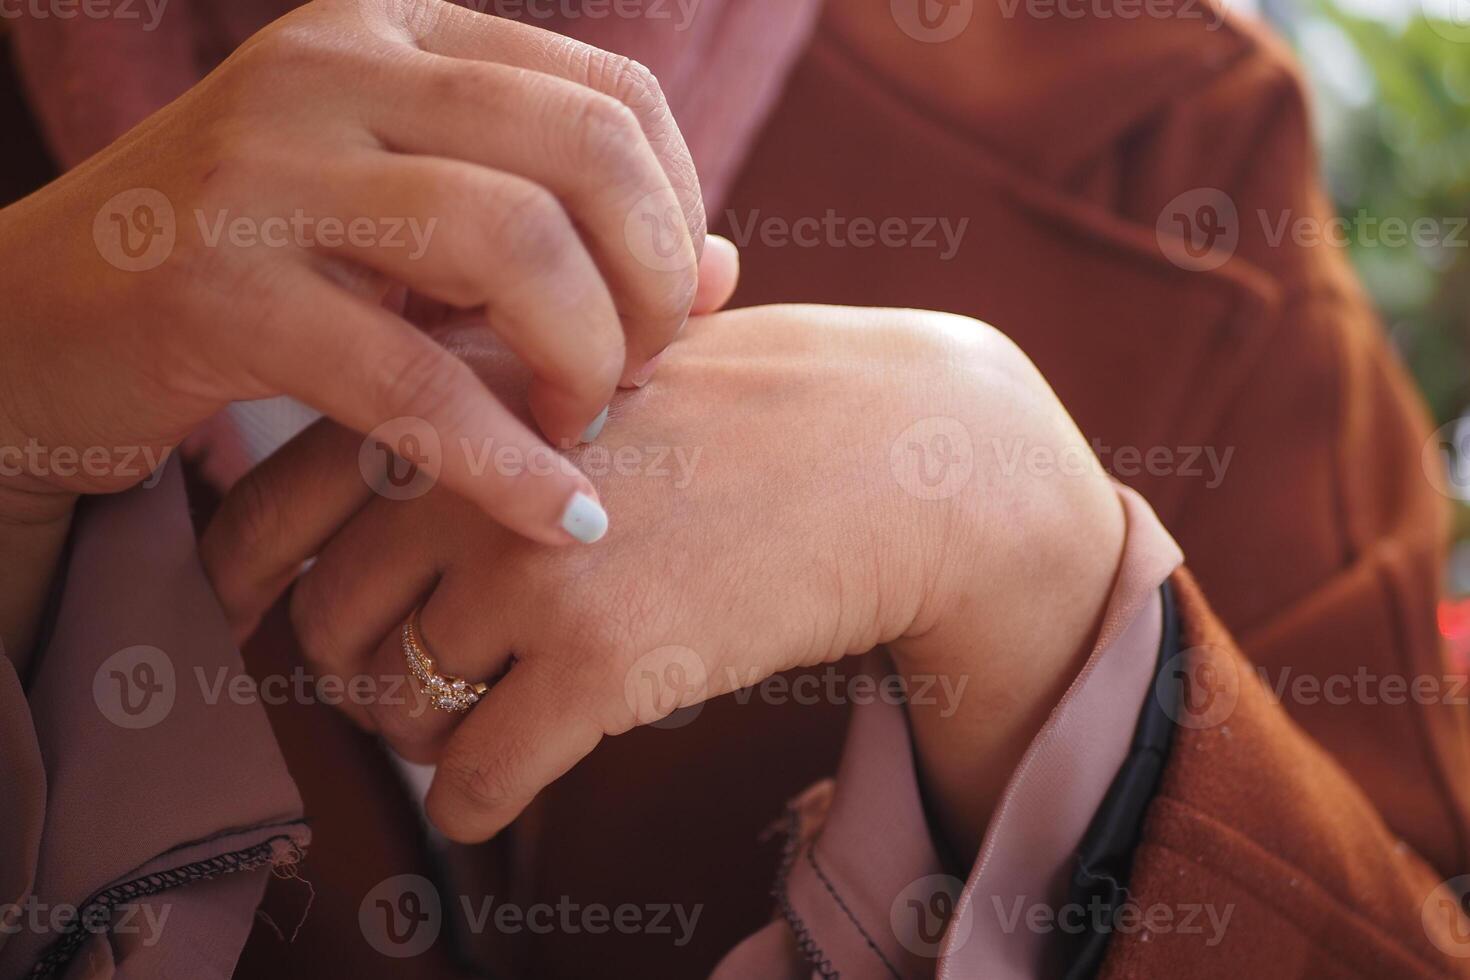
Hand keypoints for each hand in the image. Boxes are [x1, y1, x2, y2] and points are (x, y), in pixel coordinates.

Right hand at [0, 0, 735, 544]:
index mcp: (396, 33)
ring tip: (582, 428)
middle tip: (639, 375)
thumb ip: (562, 231)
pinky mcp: (213, 289)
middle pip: (585, 151)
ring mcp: (265, 168)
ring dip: (585, 359)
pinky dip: (507, 462)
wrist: (35, 325)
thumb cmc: (258, 276)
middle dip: (650, 284)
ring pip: (513, 243)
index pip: (612, 96)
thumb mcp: (412, 227)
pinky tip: (560, 520)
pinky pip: (411, 379)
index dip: (677, 214)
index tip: (672, 311)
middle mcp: (334, 67)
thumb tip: (725, 265)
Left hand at [204, 305, 1124, 848]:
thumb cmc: (754, 415)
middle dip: (362, 672)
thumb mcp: (599, 364)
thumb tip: (376, 499)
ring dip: (427, 737)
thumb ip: (487, 407)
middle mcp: (473, 471)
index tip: (271, 617)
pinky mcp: (601, 661)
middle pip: (326, 622)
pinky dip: (480, 800)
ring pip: (394, 709)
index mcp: (461, 389)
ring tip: (491, 718)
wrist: (895, 461)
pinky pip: (472, 782)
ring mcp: (533, 566)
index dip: (249, 578)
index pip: (273, 500)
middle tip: (425, 683)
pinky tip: (520, 778)